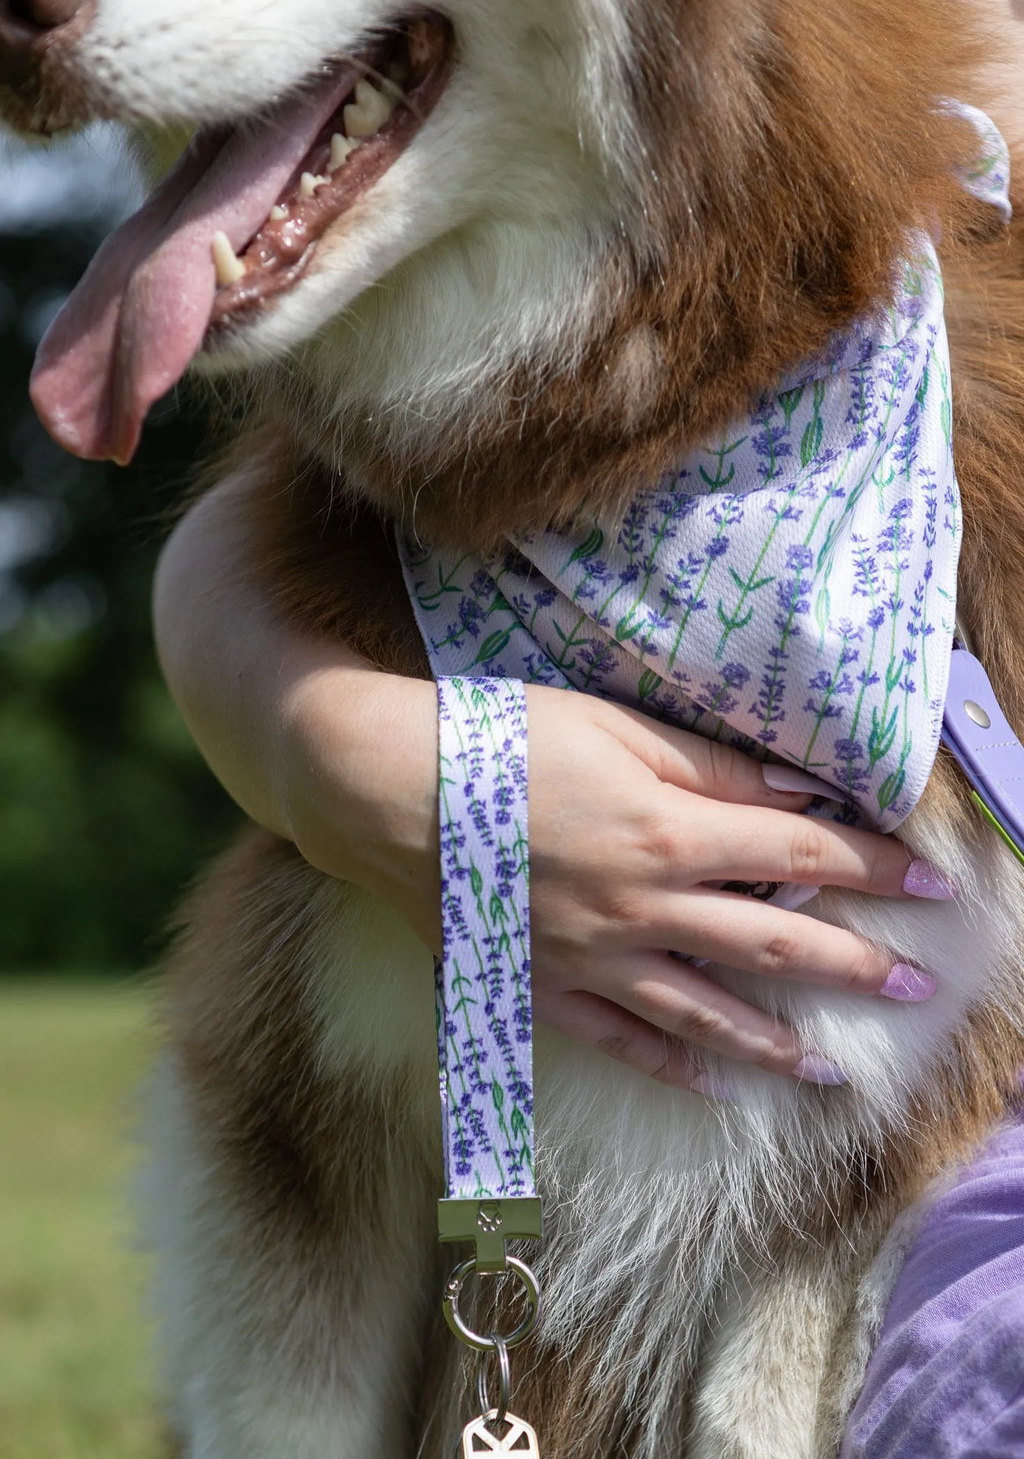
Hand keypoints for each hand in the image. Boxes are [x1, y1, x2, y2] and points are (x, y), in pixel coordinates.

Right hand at [524, 689, 936, 1092]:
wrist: (387, 793)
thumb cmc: (501, 741)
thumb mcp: (615, 729)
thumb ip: (712, 767)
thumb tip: (801, 789)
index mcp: (667, 831)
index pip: (799, 851)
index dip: (873, 865)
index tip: (929, 882)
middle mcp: (643, 907)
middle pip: (773, 941)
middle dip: (854, 964)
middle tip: (915, 986)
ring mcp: (595, 960)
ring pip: (709, 1012)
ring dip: (781, 1043)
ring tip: (836, 1071)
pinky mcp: (546, 990)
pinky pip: (625, 1041)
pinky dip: (677, 1068)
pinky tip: (721, 1089)